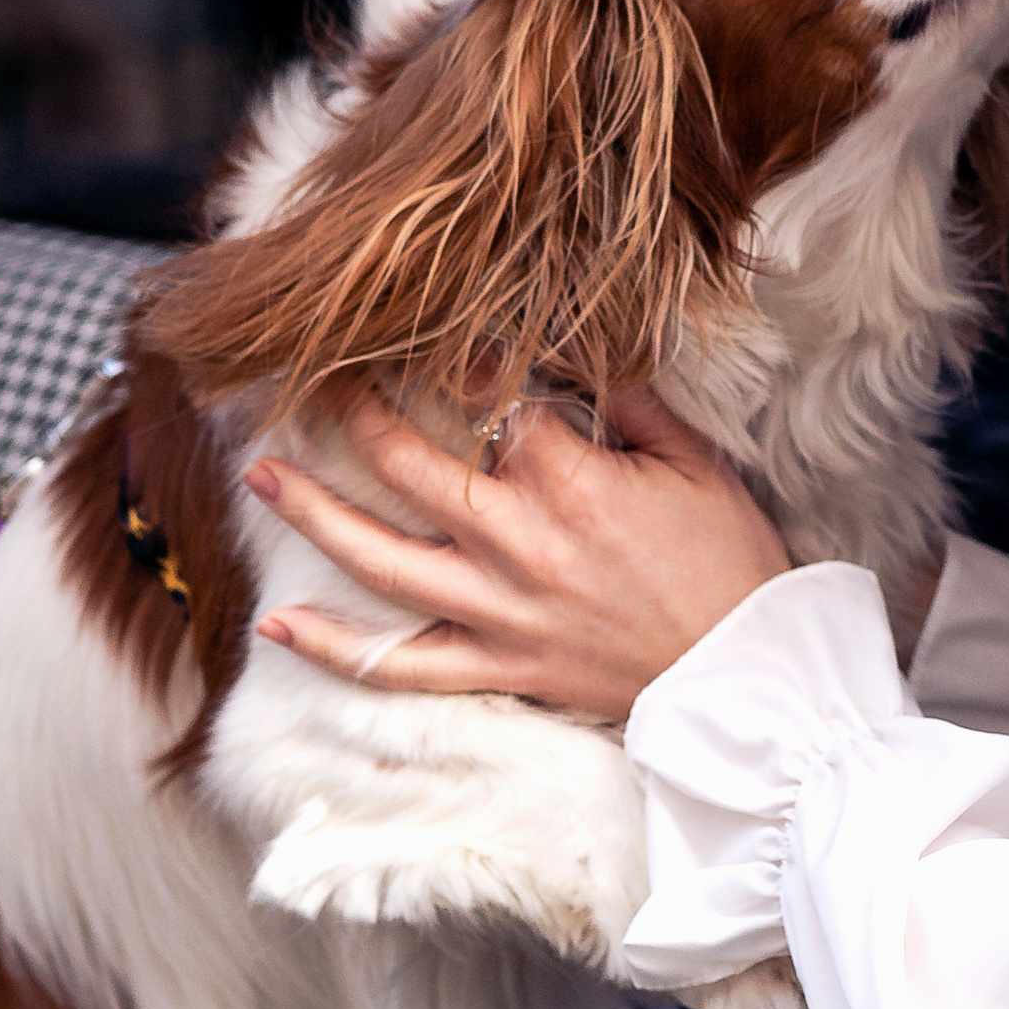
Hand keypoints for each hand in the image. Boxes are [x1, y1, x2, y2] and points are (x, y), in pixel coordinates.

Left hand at [248, 383, 791, 721]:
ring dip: (313, 514)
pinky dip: (337, 649)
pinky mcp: (500, 668)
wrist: (750, 679)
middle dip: (354, 413)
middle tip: (312, 376)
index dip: (461, 360)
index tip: (432, 330)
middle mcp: (520, 545)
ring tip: (259, 473)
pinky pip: (402, 663)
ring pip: (382, 561)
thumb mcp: (698, 466)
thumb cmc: (732, 567)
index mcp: (571, 483)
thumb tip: (582, 350)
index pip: (493, 400)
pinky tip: (278, 624)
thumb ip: (634, 403)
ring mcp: (501, 612)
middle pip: (410, 466)